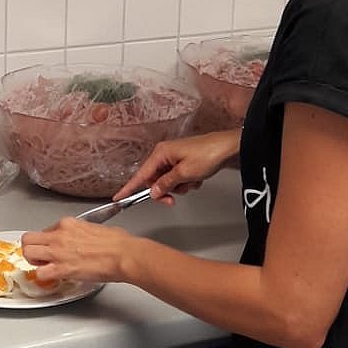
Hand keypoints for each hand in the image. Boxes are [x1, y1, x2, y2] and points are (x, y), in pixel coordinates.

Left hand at [21, 218, 132, 286]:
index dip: (48, 241)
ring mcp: (58, 252)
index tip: (53, 247)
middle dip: (31, 248)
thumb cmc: (118, 243)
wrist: (124, 254)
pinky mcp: (61, 269)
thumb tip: (83, 237)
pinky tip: (53, 277)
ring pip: (27, 253)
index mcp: (68, 223)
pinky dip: (44, 277)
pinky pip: (39, 273)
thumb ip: (83, 231)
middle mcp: (59, 235)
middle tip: (40, 256)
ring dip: (33, 262)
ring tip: (43, 266)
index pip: (45, 230)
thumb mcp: (96, 227)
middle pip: (28, 239)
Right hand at [113, 131, 239, 204]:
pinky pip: (178, 179)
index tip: (118, 197)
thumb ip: (166, 184)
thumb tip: (153, 192)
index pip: (141, 174)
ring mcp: (175, 158)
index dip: (129, 187)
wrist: (229, 148)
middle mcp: (165, 154)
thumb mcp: (184, 174)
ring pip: (168, 181)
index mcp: (161, 153)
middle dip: (164, 191)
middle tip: (173, 199)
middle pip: (154, 180)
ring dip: (179, 187)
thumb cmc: (208, 154)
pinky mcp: (184, 162)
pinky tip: (197, 179)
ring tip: (192, 182)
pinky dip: (186, 182)